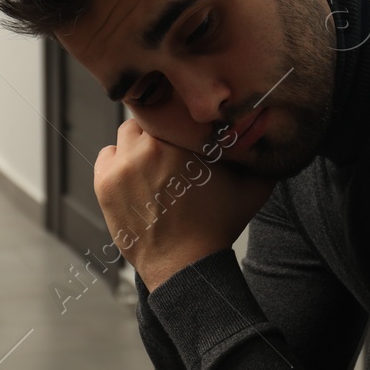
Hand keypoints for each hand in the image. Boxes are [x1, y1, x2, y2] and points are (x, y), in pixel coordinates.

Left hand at [94, 119, 276, 289]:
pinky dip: (118, 161)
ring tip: (153, 164)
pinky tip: (135, 177)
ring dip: (138, 144)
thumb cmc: (219, 226)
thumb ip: (258, 154)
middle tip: (171, 148)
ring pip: (127, 135)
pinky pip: (107, 155)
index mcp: (185, 141)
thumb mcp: (253, 188)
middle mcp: (151, 147)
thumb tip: (263, 128)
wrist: (186, 264)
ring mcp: (124, 165)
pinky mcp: (106, 183)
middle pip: (149, 117)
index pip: (173, 106)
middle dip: (160, 129)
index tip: (185, 126)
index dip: (179, 115)